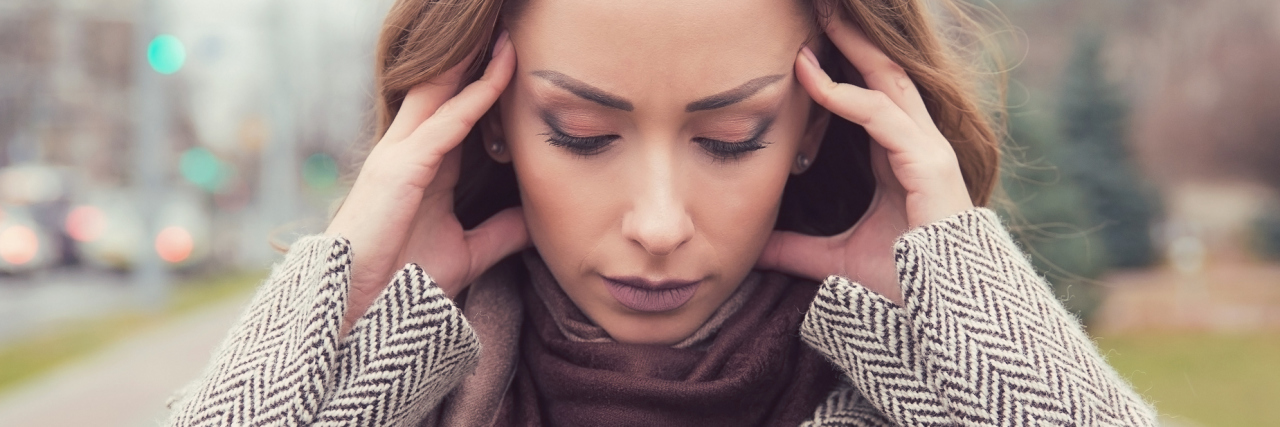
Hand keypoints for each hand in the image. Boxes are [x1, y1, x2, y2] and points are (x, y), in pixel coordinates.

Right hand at [325, 33, 526, 331]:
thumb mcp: (467, 250)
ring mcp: (400, 155)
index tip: (510, 53)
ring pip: (441, 91)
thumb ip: (500, 231)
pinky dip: (476, 96)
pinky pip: (447, 123)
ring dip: (474, 60)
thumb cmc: (403, 283)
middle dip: (472, 56)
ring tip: (504, 32)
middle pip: (442, 87)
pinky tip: (500, 72)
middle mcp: (407, 151)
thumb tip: (537, 220)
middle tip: (505, 28)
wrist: (361, 311)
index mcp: (421, 166)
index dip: (480, 79)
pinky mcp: (401, 169)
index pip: (454, 109)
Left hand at [756, 17, 972, 304]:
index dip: (840, 70)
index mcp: (898, 160)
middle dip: (853, 41)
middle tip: (820, 11)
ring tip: (820, 21)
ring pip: (888, 83)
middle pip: (885, 76)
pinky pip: (882, 116)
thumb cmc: (901, 287)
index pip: (870, 98)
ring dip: (852, 49)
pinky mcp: (927, 164)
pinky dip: (847, 95)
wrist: (941, 318)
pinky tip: (813, 79)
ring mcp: (926, 152)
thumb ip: (796, 249)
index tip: (801, 51)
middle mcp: (916, 147)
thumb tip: (754, 250)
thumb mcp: (834, 260)